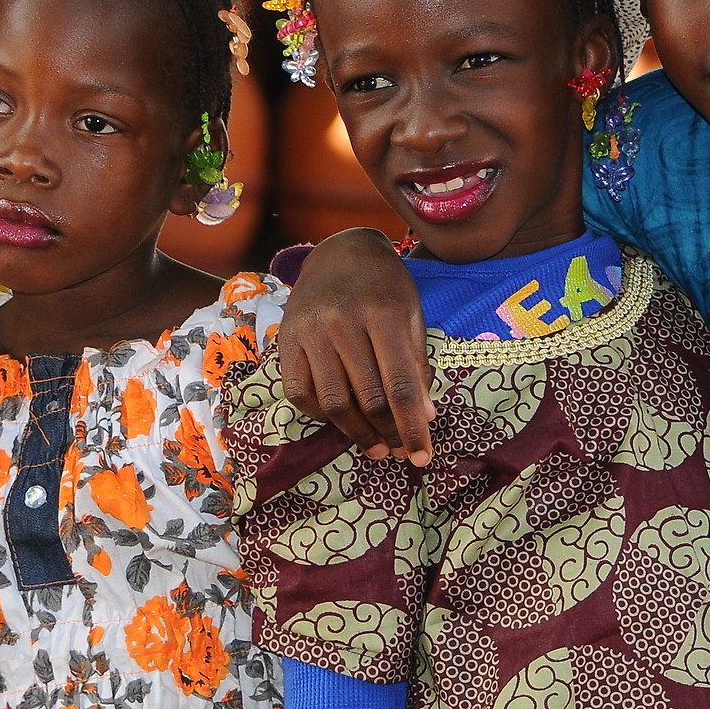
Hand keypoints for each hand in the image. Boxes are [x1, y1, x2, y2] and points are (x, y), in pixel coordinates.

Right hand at [283, 228, 434, 464]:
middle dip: (388, 433)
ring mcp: (308, 331)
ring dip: (356, 433)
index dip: (412, 427)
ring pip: (332, 402)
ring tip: (376, 446)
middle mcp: (340, 322)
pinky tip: (341, 419)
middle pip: (366, 398)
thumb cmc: (385, 286)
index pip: (399, 385)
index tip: (423, 456)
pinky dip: (321, 415)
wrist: (340, 252)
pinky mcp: (286, 339)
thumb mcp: (412, 315)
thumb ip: (417, 365)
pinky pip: (300, 393)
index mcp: (381, 313)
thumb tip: (423, 417)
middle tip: (401, 452)